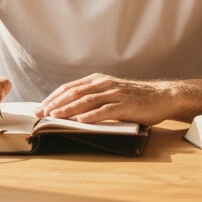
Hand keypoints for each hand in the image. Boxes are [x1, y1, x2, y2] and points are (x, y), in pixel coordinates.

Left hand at [35, 74, 173, 125]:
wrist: (161, 96)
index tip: (40, 108)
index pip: (69, 88)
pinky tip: (81, 120)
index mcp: (97, 80)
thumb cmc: (133, 99)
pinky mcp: (126, 105)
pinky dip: (92, 115)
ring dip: (69, 109)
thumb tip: (69, 110)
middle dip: (55, 104)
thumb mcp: (109, 93)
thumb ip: (92, 98)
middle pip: (74, 93)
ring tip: (55, 116)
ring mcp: (114, 93)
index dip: (53, 97)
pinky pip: (106, 110)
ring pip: (87, 100)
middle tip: (41, 114)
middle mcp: (103, 84)